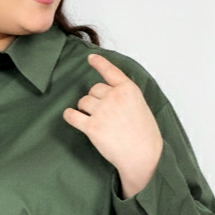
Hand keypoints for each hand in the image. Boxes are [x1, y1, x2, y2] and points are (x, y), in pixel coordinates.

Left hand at [63, 53, 162, 197]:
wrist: (142, 156)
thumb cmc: (144, 135)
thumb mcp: (140, 107)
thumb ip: (125, 97)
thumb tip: (108, 95)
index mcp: (128, 90)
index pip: (111, 71)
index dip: (100, 63)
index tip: (90, 58)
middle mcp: (114, 97)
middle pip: (94, 89)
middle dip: (95, 99)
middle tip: (103, 114)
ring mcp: (102, 111)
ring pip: (83, 101)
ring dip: (84, 109)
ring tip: (94, 120)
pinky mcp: (91, 127)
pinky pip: (72, 115)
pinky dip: (70, 115)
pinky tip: (72, 117)